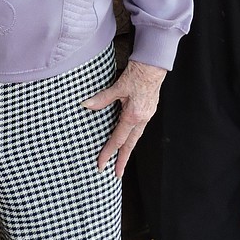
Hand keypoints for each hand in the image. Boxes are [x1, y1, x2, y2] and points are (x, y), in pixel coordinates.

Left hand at [82, 59, 166, 177]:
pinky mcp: (149, 110)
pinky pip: (140, 128)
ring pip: (136, 136)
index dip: (108, 153)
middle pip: (130, 144)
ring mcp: (147, 115)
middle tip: (116, 174)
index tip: (101, 165)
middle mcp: (142, 118)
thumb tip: (86, 105)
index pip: (117, 140)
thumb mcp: (117, 86)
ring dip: (128, 149)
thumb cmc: (137, 74)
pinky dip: (133, 135)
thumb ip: (101, 99)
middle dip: (122, 160)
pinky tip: (129, 136)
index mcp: (133, 115)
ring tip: (122, 159)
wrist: (153, 65)